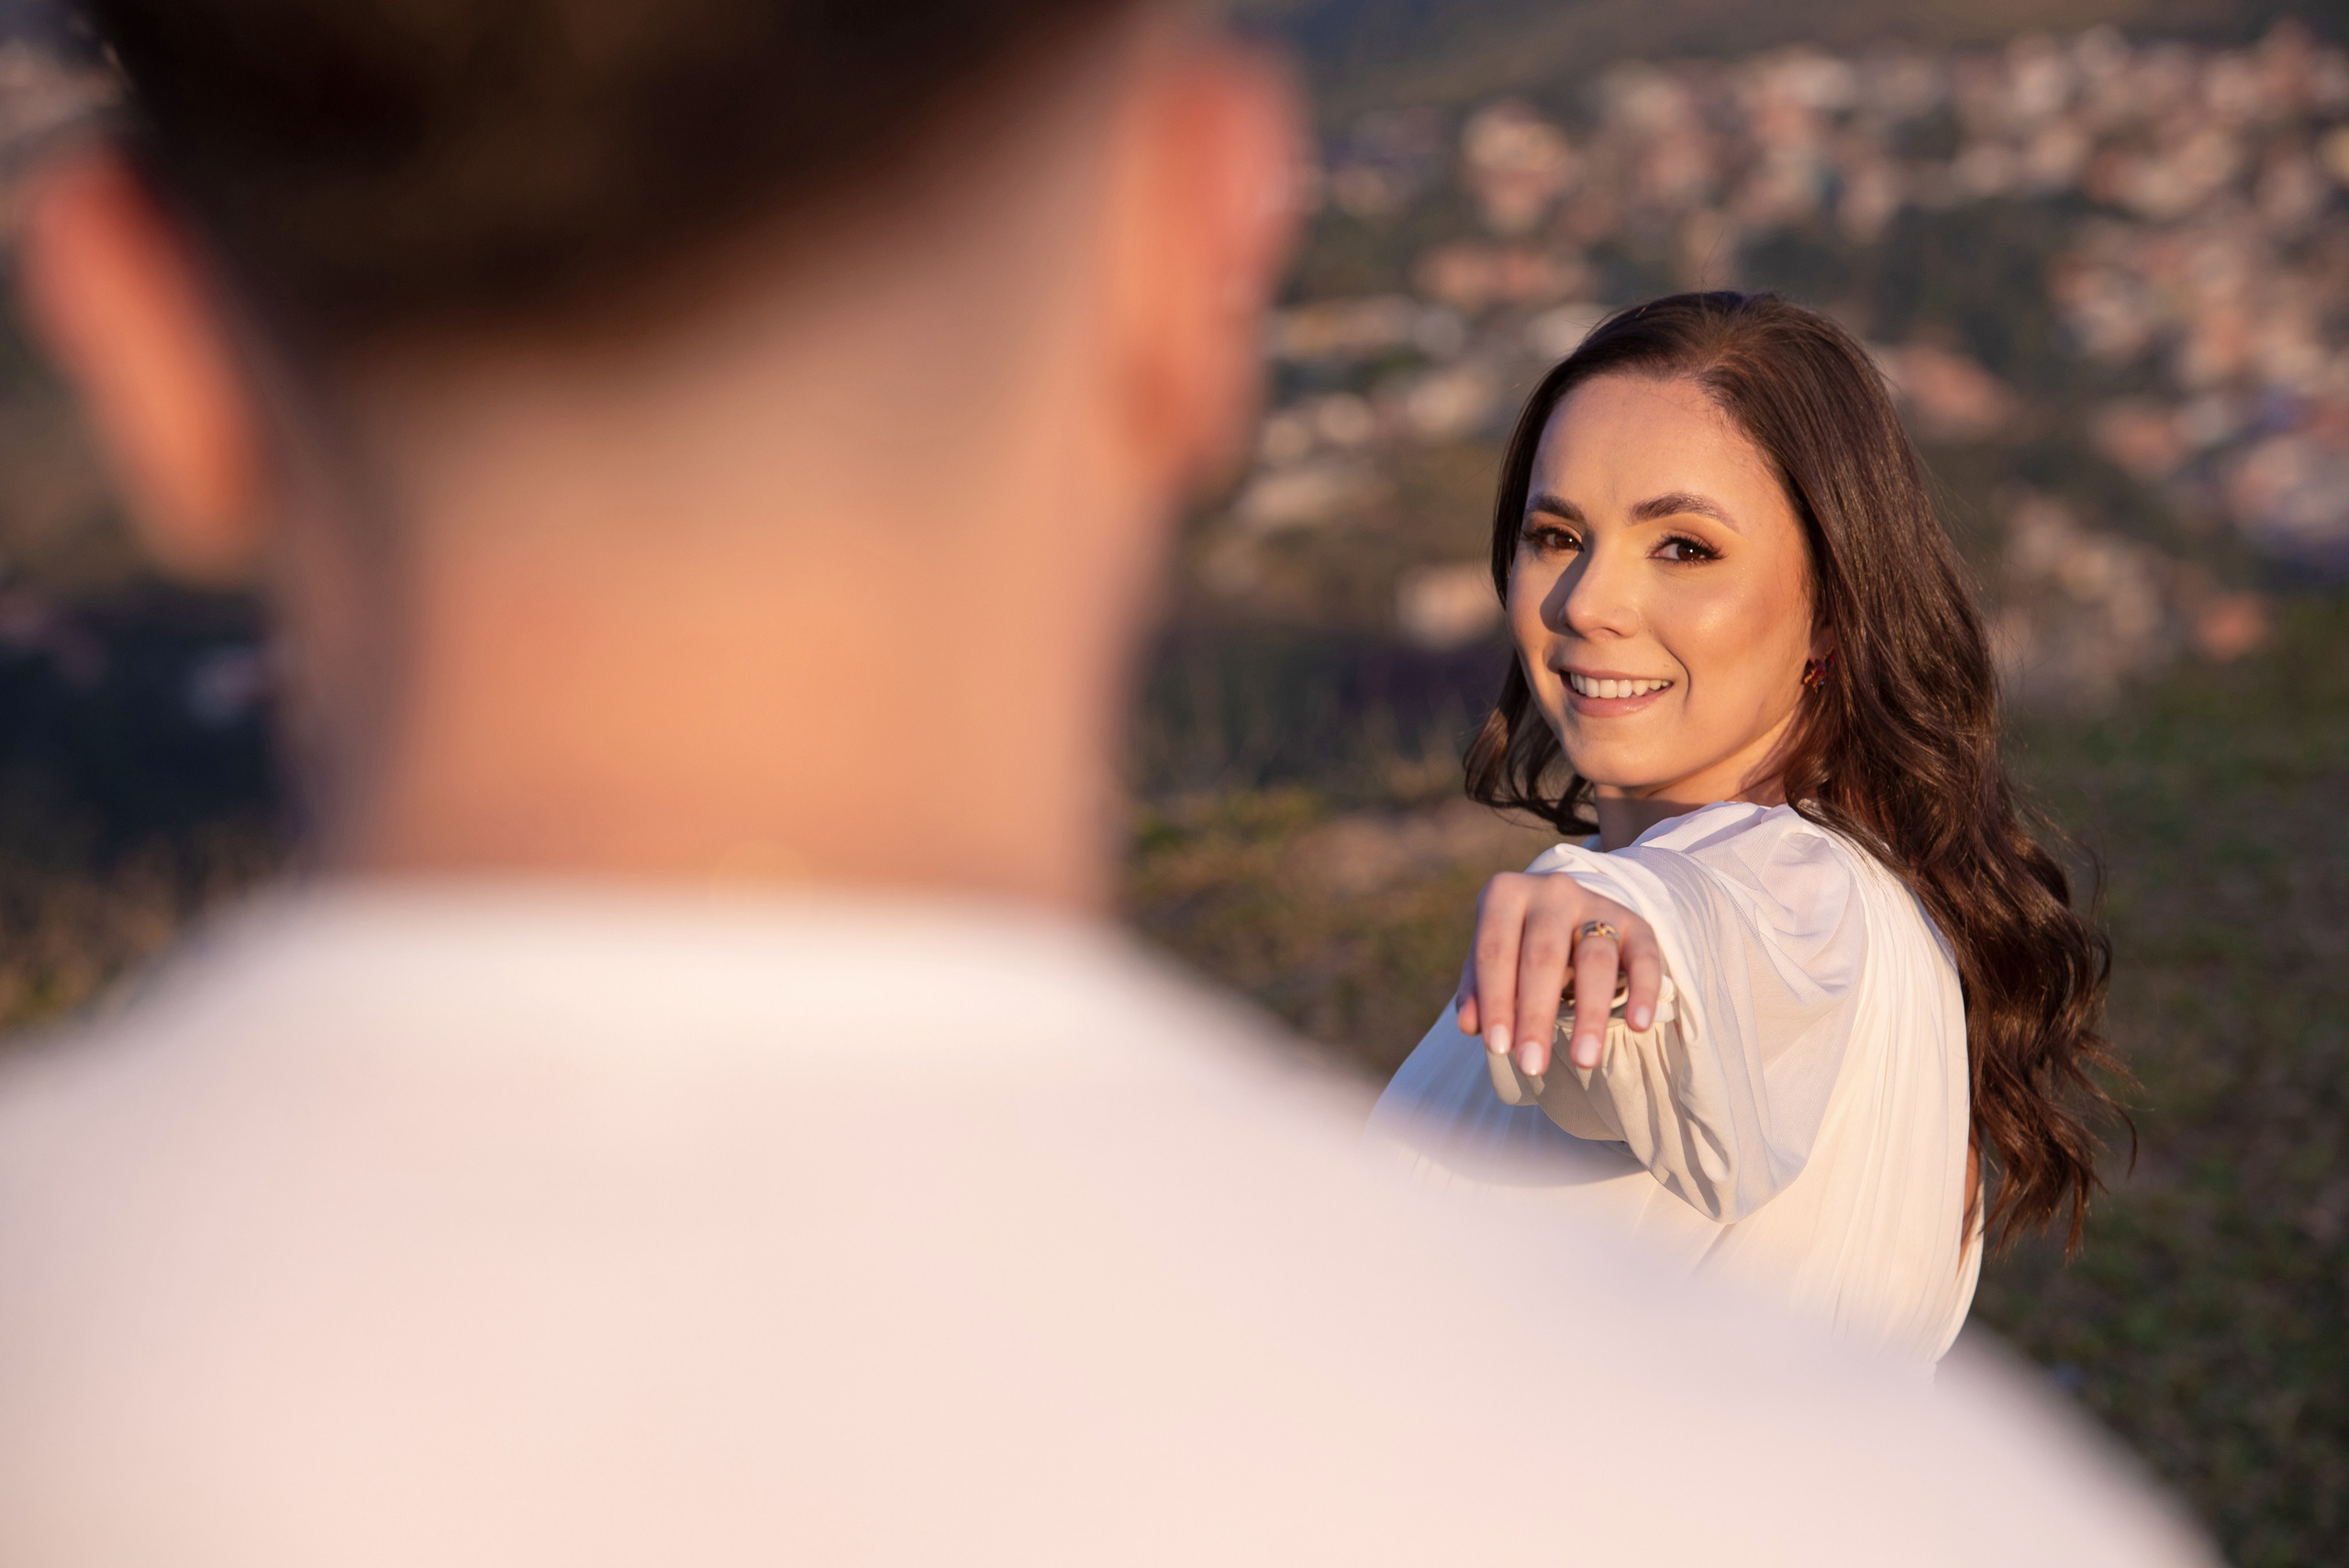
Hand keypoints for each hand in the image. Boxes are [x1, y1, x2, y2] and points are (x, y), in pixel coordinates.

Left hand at [1452, 872, 1661, 1077]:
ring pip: (1595, 959)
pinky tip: (1637, 1026)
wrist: (1566, 907)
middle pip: (1543, 957)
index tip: (1497, 1049)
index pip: (1495, 952)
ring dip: (1589, 1013)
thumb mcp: (1491, 957)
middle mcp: (1551, 892)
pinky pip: (1644, 956)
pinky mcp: (1634, 922)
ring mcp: (1595, 904)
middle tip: (1531, 1066)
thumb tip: (1470, 1026)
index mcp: (1505, 894)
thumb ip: (1477, 989)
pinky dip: (1642, 991)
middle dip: (1536, 1016)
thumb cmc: (1516, 942)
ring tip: (1583, 1061)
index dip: (1495, 1001)